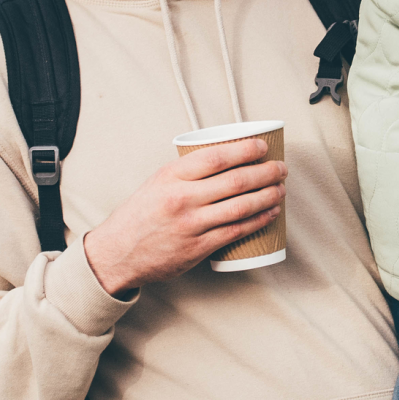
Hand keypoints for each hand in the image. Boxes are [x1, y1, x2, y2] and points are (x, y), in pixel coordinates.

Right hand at [84, 138, 286, 295]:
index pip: (216, 157)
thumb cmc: (141, 213)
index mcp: (172, 176)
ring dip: (268, 196)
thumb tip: (227, 156)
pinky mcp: (198, 248)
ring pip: (241, 207)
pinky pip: (236, 232)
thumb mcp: (159, 181)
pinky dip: (258, 220)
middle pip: (236, 181)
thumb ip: (188, 171)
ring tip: (281, 189)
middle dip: (266, 172)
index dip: (244, 150)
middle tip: (281, 168)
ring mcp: (191, 225)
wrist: (117, 253)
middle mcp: (183, 198)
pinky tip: (271, 213)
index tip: (262, 146)